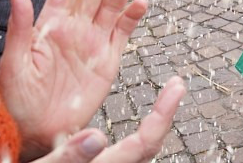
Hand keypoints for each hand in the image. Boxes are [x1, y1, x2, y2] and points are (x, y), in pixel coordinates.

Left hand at [0, 0, 148, 158]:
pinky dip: (133, 16)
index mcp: (49, 23)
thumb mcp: (13, 64)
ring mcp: (92, 42)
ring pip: (111, 5)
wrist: (36, 133)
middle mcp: (73, 27)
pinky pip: (122, 33)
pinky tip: (141, 2)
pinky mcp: (107, 61)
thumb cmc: (16, 101)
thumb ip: (19, 28)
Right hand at [27, 78, 185, 162]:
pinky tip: (136, 128)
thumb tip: (99, 136)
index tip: (176, 87)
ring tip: (164, 102)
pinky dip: (135, 144)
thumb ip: (65, 158)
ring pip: (136, 157)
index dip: (164, 115)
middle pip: (146, 150)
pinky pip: (120, 160)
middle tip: (176, 86)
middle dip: (164, 116)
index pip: (142, 145)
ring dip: (152, 130)